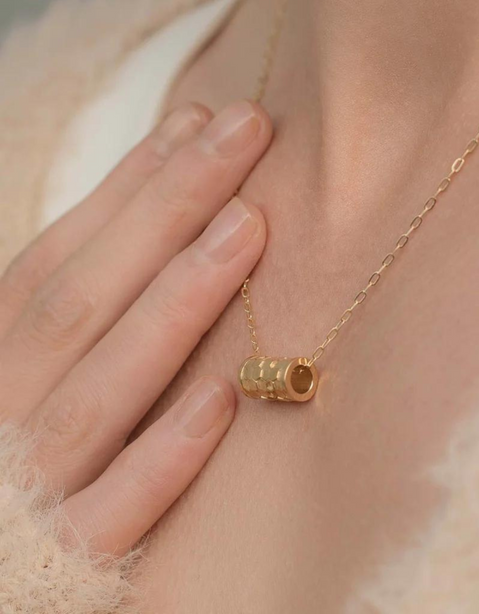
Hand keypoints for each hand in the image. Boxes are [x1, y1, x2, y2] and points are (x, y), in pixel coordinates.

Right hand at [0, 100, 270, 554]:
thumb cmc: (24, 435)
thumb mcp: (37, 352)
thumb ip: (95, 278)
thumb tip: (166, 171)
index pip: (64, 253)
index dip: (131, 183)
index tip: (202, 120)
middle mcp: (5, 407)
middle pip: (87, 296)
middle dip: (169, 206)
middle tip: (246, 131)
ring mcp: (30, 486)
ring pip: (101, 388)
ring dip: (176, 304)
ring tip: (248, 226)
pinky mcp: (66, 563)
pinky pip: (111, 514)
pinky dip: (161, 458)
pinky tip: (222, 400)